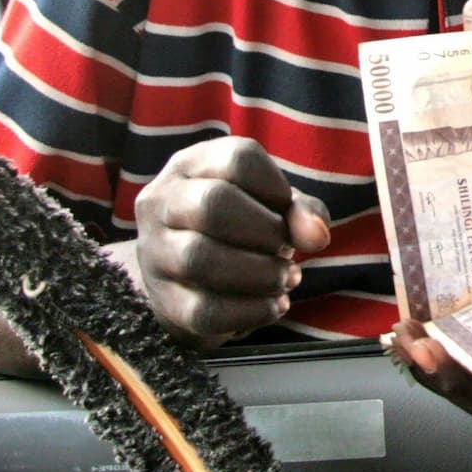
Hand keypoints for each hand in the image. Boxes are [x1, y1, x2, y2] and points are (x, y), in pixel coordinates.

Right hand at [128, 136, 329, 344]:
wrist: (186, 279)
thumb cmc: (238, 229)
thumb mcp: (270, 206)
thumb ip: (302, 212)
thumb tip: (317, 235)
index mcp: (192, 165)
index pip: (238, 160)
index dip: (276, 188)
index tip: (284, 209)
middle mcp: (161, 202)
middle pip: (213, 204)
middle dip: (266, 231)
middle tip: (284, 248)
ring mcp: (154, 253)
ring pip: (201, 258)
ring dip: (260, 273)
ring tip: (285, 278)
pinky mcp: (163, 302)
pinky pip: (204, 310)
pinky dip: (252, 311)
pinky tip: (273, 305)